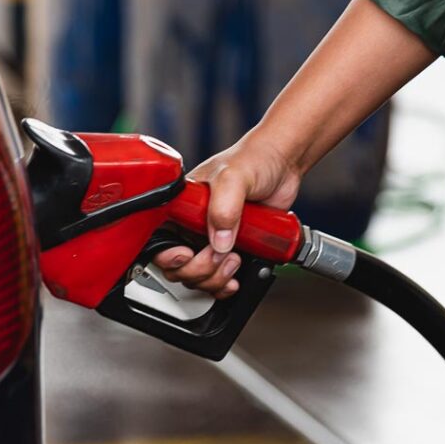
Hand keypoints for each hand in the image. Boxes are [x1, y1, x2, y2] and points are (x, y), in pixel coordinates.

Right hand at [152, 133, 300, 297]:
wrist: (284, 163)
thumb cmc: (254, 158)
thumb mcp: (233, 177)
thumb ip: (223, 207)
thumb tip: (218, 241)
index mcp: (182, 206)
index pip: (160, 241)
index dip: (169, 256)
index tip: (187, 253)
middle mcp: (194, 224)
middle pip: (179, 267)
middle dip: (200, 269)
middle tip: (219, 254)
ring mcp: (213, 239)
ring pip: (200, 277)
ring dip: (215, 278)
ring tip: (234, 259)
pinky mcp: (233, 249)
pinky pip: (220, 278)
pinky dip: (225, 285)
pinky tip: (235, 277)